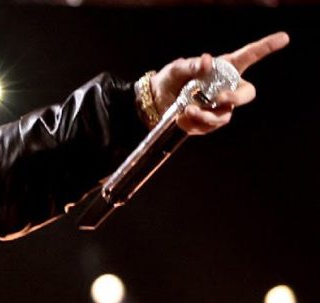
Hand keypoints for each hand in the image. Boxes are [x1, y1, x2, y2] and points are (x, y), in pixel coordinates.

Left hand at [150, 32, 288, 134]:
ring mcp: (219, 107)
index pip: (249, 56)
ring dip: (207, 115)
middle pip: (246, 94)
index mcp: (224, 69)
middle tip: (221, 98)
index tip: (283, 38)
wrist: (155, 100)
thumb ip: (192, 66)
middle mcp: (227, 88)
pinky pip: (207, 127)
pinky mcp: (208, 123)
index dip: (266, 47)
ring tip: (188, 110)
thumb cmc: (171, 78)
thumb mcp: (178, 69)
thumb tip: (207, 60)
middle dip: (237, 98)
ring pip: (224, 116)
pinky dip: (194, 124)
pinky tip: (181, 118)